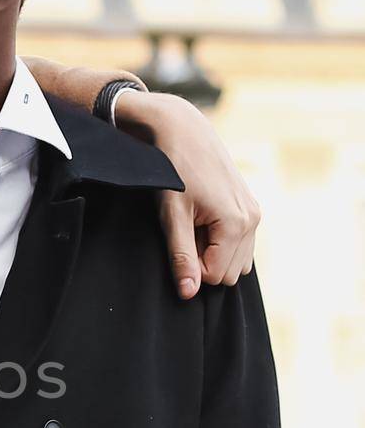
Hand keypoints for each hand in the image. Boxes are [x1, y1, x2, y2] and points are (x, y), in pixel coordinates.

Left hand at [115, 89, 260, 299]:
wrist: (184, 132)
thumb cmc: (173, 173)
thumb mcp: (172, 217)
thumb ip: (182, 256)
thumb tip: (188, 294)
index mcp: (236, 224)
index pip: (216, 276)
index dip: (193, 266)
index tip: (179, 239)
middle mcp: (253, 220)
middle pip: (230, 273)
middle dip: (205, 261)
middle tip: (186, 231)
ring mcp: (255, 213)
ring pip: (238, 261)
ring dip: (214, 252)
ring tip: (194, 224)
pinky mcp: (251, 207)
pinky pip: (241, 244)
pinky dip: (222, 242)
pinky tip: (204, 220)